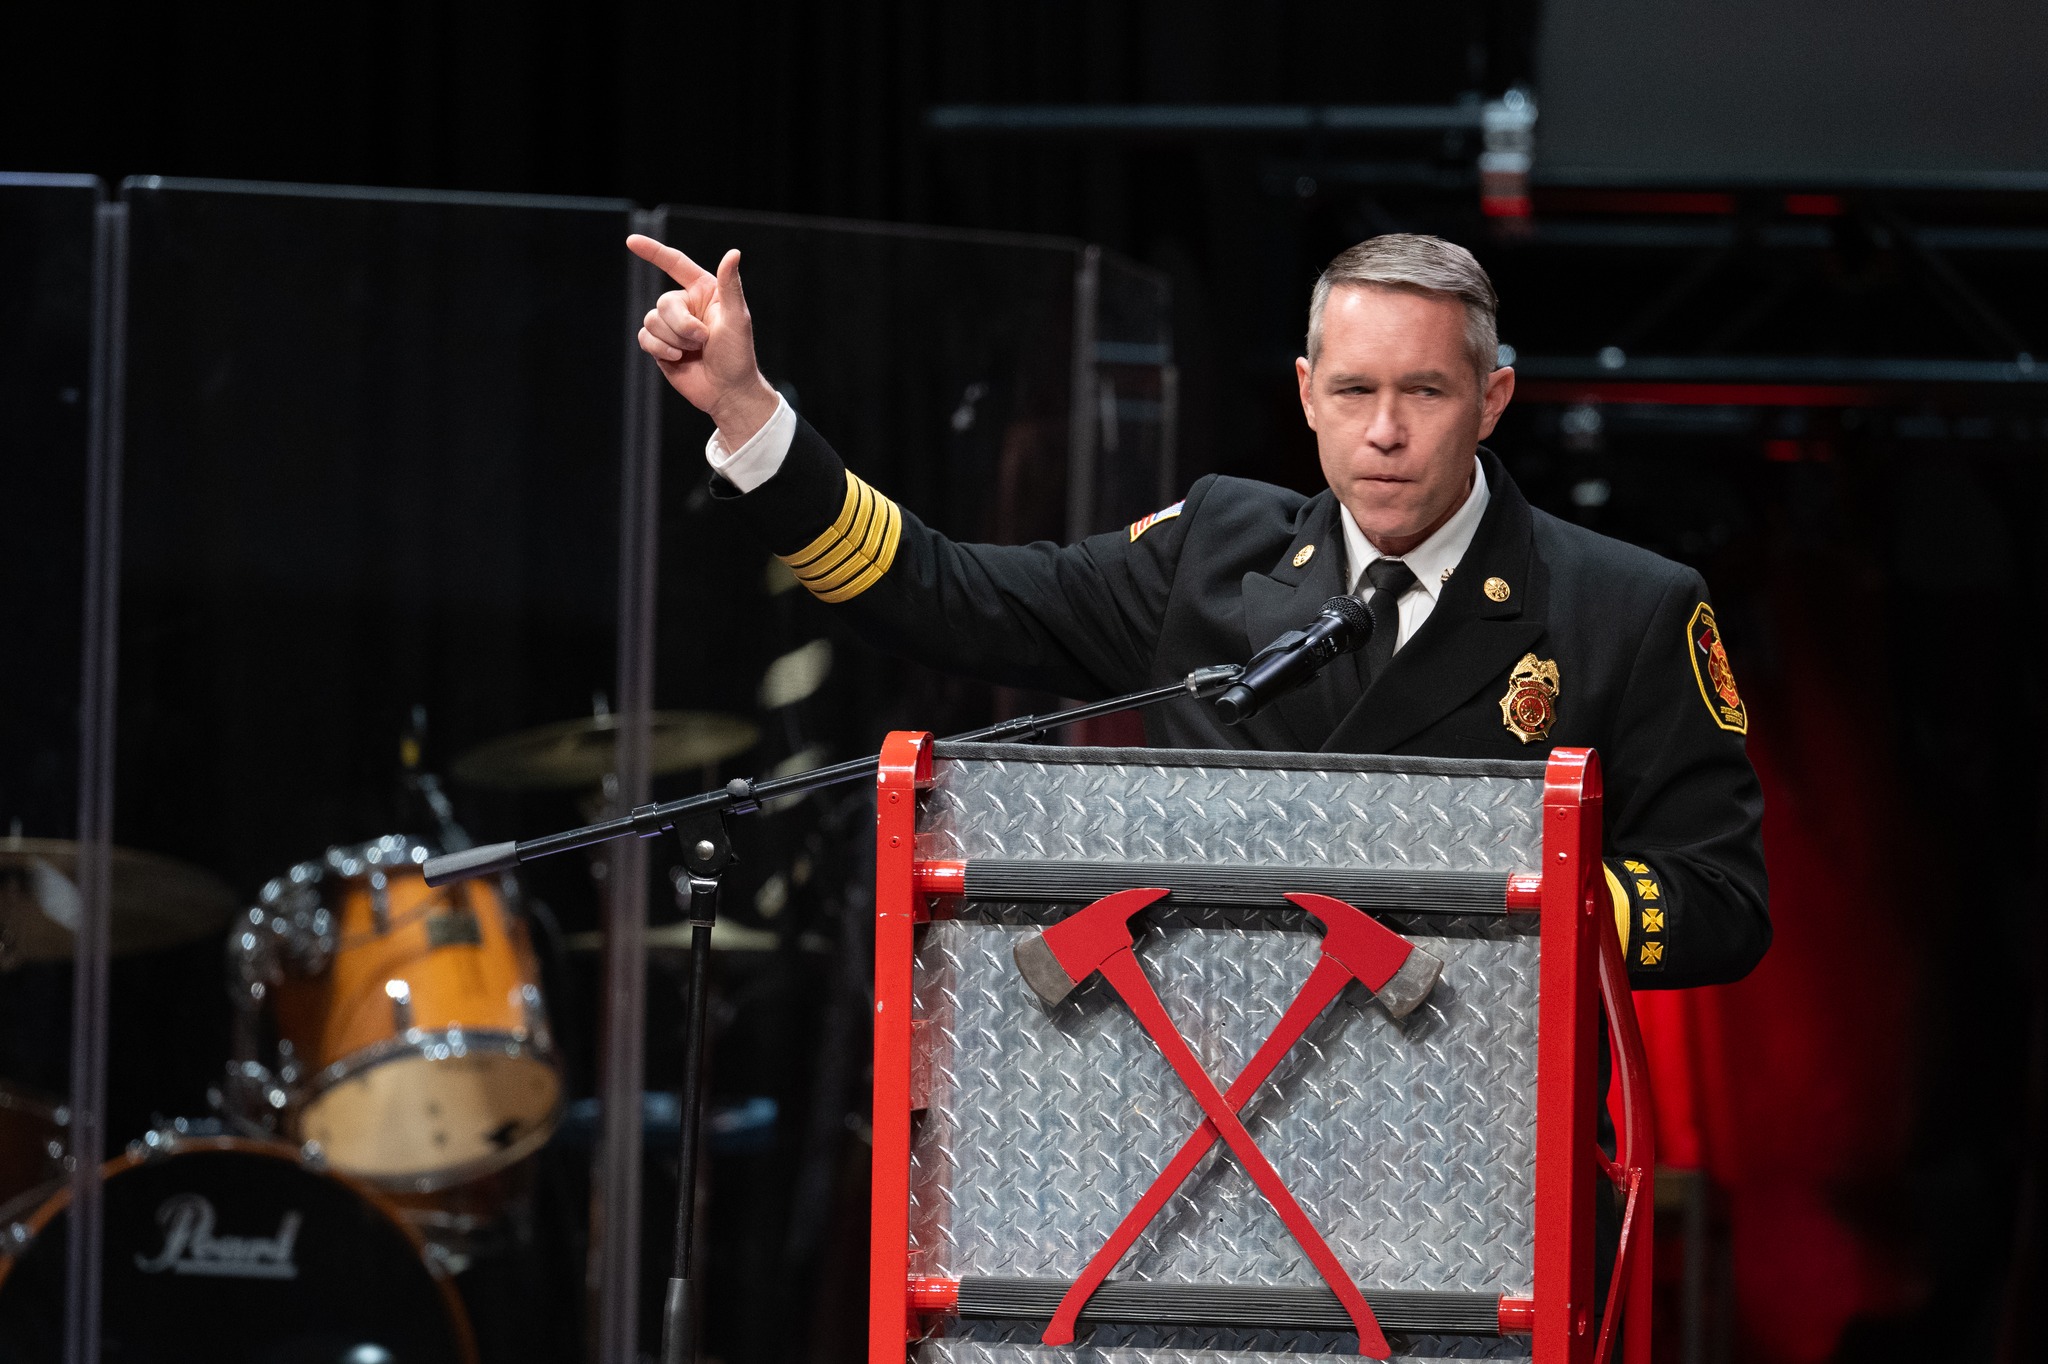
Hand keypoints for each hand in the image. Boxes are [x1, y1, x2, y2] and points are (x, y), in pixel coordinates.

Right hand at [627, 234, 779, 445]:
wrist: (728, 391)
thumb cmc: (738, 354)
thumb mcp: (737, 317)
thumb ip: (731, 284)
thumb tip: (733, 253)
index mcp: (704, 291)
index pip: (675, 264)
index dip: (653, 252)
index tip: (631, 241)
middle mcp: (685, 305)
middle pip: (663, 302)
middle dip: (681, 324)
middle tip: (703, 339)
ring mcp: (671, 326)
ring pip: (651, 320)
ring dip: (674, 339)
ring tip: (693, 351)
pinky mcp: (660, 346)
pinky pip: (644, 338)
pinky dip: (660, 348)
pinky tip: (678, 358)